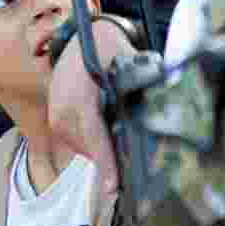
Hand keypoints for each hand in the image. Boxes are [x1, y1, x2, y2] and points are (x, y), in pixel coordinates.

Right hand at [48, 20, 135, 195]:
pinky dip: (92, 140)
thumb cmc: (108, 47)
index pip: (94, 134)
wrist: (79, 38)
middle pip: (90, 147)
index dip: (105, 161)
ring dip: (102, 147)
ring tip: (118, 127)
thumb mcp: (131, 59)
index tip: (112, 186)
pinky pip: (77, 142)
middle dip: (112, 156)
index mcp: (80, 94)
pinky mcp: (54, 120)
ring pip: (84, 148)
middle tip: (137, 158)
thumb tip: (169, 103)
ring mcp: (56, 115)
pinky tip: (105, 125)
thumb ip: (146, 82)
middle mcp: (63, 108)